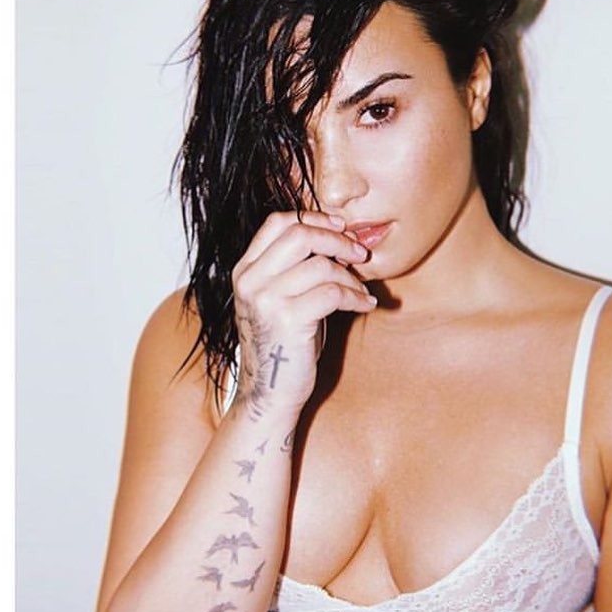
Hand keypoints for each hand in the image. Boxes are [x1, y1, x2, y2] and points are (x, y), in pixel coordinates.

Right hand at [230, 211, 375, 419]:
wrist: (269, 393)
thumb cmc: (283, 345)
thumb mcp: (280, 298)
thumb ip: (295, 267)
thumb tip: (337, 237)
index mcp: (245, 270)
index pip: (278, 222)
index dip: (313, 217)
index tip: (340, 226)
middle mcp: (250, 280)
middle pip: (300, 235)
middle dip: (337, 240)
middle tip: (360, 254)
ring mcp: (266, 300)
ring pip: (321, 265)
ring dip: (351, 276)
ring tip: (361, 290)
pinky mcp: (287, 320)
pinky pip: (333, 293)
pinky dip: (356, 297)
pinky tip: (365, 305)